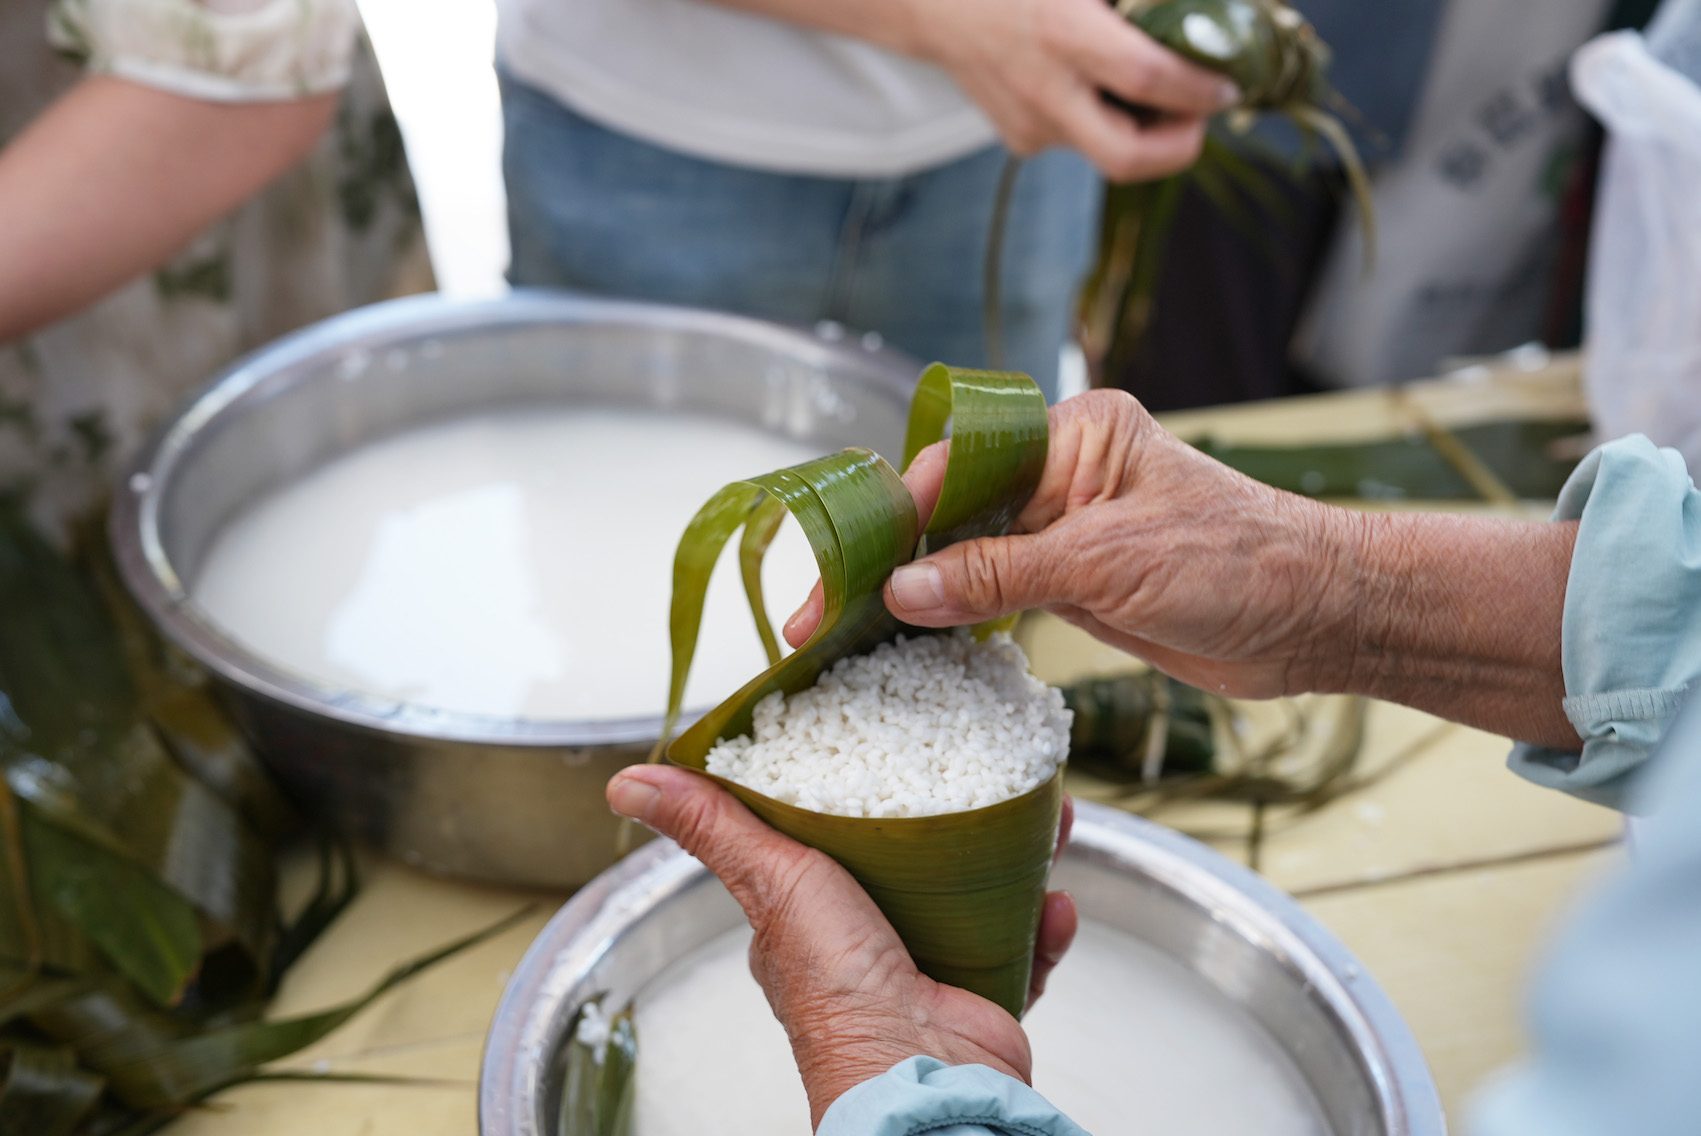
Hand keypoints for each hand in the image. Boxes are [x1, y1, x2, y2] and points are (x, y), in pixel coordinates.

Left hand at [607, 765, 1078, 1125]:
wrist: (921, 1073)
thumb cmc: (837, 989)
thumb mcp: (770, 879)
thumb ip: (712, 827)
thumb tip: (632, 780)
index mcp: (810, 917)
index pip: (833, 839)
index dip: (864, 792)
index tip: (897, 744)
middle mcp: (870, 941)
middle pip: (920, 861)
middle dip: (959, 817)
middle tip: (988, 772)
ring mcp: (930, 966)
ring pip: (981, 896)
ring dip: (1014, 858)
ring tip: (1040, 818)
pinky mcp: (983, 992)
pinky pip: (1022, 947)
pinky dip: (1042, 924)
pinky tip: (1054, 897)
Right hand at [784, 389, 1579, 747]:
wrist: (1316, 622)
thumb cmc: (1242, 565)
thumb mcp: (1109, 564)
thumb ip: (1000, 574)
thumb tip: (904, 587)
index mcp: (1075, 435)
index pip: (961, 464)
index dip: (898, 516)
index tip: (847, 566)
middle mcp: (1064, 475)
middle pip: (952, 511)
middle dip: (891, 560)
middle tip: (822, 611)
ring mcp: (1067, 531)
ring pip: (967, 556)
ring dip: (916, 593)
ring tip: (848, 633)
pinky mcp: (1075, 583)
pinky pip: (995, 594)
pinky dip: (955, 617)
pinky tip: (910, 641)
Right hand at [909, 0, 1235, 179]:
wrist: (929, 0)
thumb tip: (1202, 5)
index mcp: (1062, 35)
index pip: (1150, 81)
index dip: (1199, 89)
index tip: (1227, 84)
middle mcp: (1044, 91)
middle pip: (1127, 157)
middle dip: (1179, 147)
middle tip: (1199, 115)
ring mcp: (1028, 123)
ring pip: (1107, 148)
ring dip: (1144, 126)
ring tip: (1153, 85)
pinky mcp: (1020, 138)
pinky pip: (1081, 138)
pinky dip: (1106, 117)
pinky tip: (1099, 83)